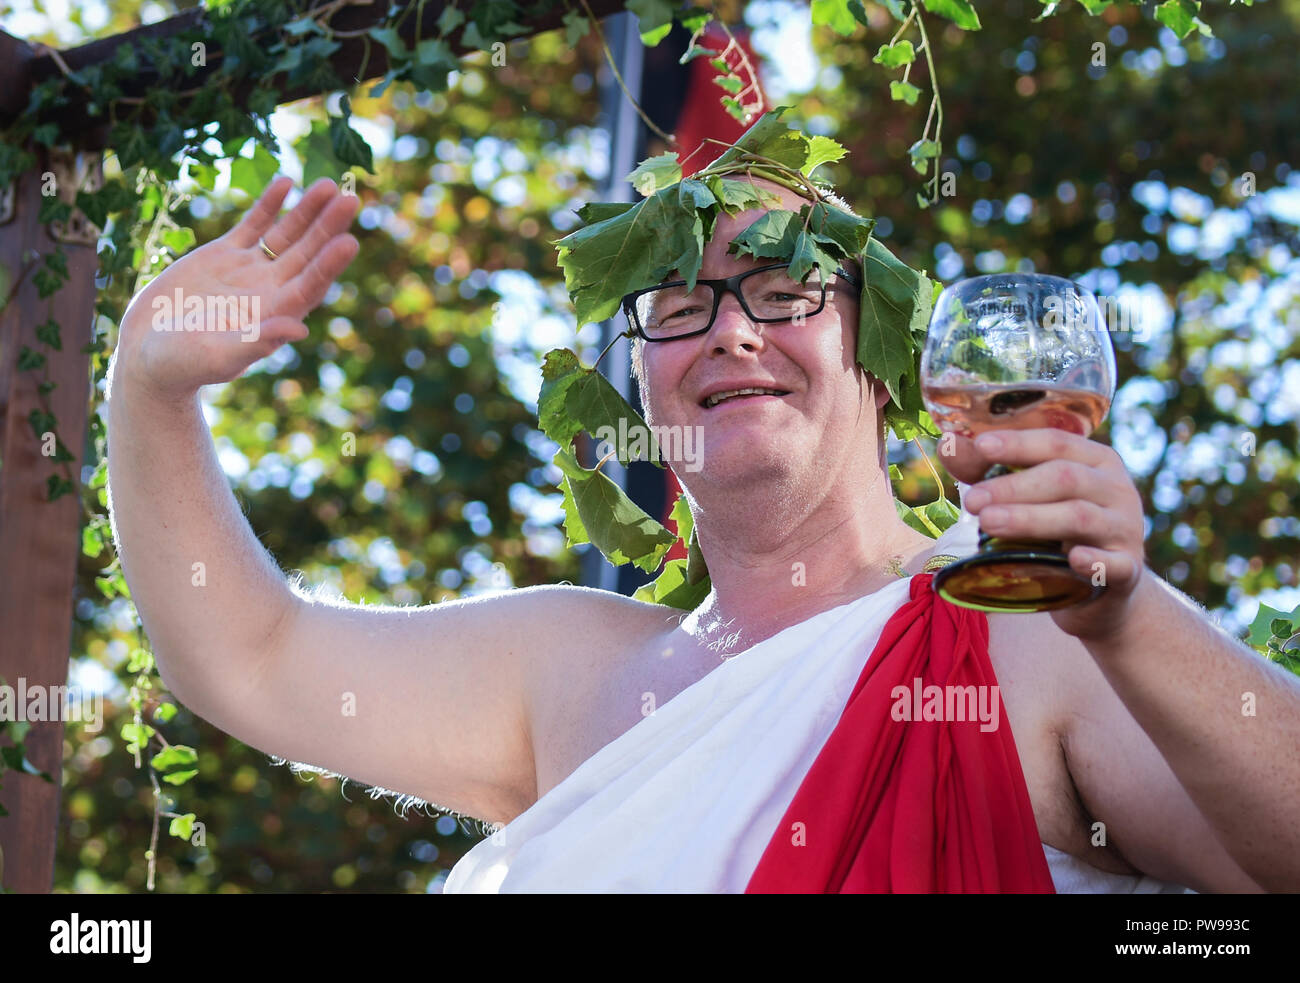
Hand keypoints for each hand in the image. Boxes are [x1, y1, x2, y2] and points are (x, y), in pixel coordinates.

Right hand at [114, 176, 359, 401]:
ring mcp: (249, 270)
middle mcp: (270, 290)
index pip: (311, 285)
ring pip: (285, 235)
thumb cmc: (184, 365)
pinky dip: (269, 205)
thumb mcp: (220, 355)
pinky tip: (286, 182)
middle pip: (306, 254)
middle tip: (351, 199)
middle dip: (327, 227)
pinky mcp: (224, 255)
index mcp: (275, 315)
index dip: (329, 264)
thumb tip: (301, 329)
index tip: (348, 241)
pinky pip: (254, 225)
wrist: (149, 353)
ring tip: (327, 185)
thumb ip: (258, 340)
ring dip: (306, 211)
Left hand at [939, 428, 1147, 641]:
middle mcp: (1115, 489)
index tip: (982, 446)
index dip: (1018, 443)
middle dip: (1014, 487)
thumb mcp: (1027, 498)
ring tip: (989, 524)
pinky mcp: (1128, 570)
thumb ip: (988, 472)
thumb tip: (947, 445)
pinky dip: (1094, 562)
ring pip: (1081, 517)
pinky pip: (1115, 564)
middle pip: (1065, 477)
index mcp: (1093, 461)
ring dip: (1032, 519)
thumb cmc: (1057, 533)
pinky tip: (1073, 560)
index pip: (1056, 442)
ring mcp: (1125, 529)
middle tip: (972, 501)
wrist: (1103, 591)